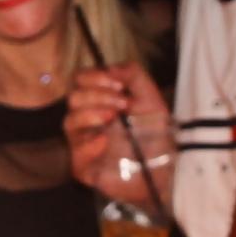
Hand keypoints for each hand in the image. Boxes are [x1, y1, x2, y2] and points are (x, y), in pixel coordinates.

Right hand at [65, 62, 168, 192]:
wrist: (166, 168)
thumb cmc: (156, 133)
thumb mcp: (150, 97)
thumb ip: (133, 74)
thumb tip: (109, 68)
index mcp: (100, 101)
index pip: (80, 80)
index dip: (94, 78)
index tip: (118, 85)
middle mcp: (88, 120)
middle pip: (73, 98)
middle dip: (98, 95)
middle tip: (123, 104)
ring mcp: (84, 144)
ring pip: (69, 122)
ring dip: (91, 114)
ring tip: (113, 117)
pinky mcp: (85, 167)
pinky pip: (76, 153)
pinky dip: (89, 144)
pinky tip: (104, 141)